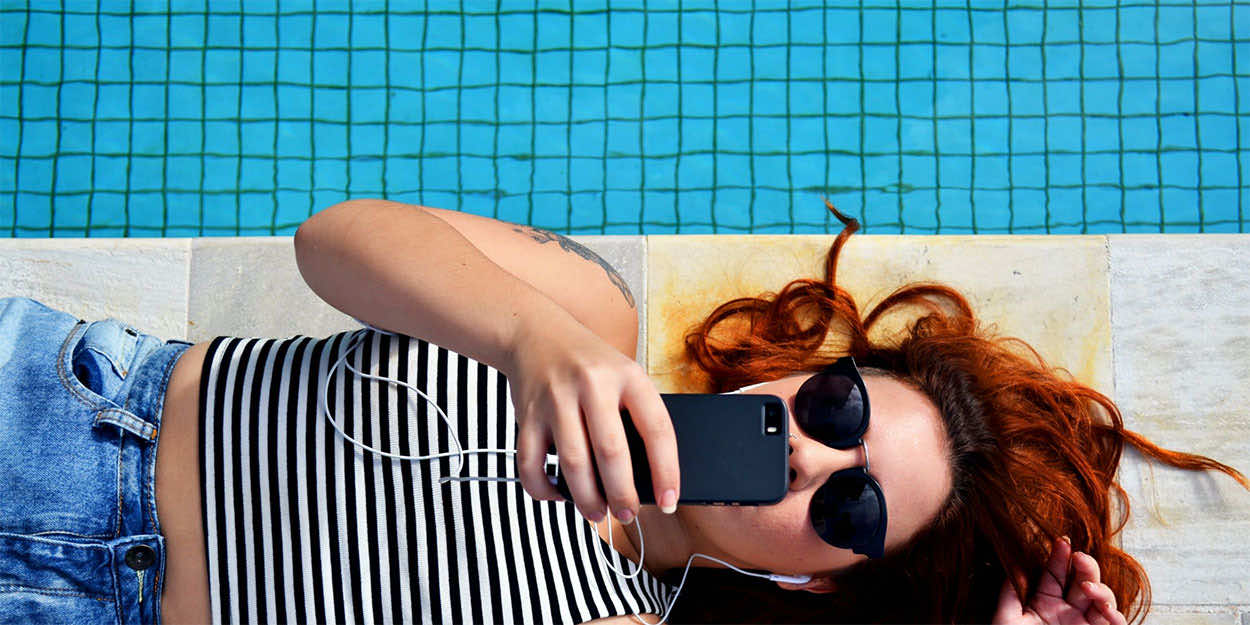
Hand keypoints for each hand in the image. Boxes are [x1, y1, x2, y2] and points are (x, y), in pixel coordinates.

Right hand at [506, 314, 679, 524]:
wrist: (536, 333)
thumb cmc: (590, 365)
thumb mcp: (624, 375)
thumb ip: (635, 416)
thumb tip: (646, 480)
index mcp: (628, 376)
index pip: (657, 429)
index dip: (667, 471)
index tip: (669, 501)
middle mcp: (592, 385)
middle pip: (612, 453)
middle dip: (623, 495)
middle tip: (628, 515)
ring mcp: (556, 399)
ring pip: (573, 464)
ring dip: (587, 499)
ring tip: (596, 513)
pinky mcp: (526, 414)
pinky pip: (531, 464)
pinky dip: (544, 489)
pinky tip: (558, 494)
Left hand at [993, 537, 1127, 624]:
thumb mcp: (1006, 619)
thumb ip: (1009, 594)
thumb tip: (1013, 566)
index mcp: (1045, 604)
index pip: (1055, 574)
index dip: (1060, 556)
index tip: (1061, 542)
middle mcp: (1068, 613)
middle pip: (1083, 581)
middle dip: (1085, 566)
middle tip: (1079, 557)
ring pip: (1102, 600)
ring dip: (1100, 589)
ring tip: (1087, 588)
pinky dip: (1115, 616)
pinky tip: (1106, 610)